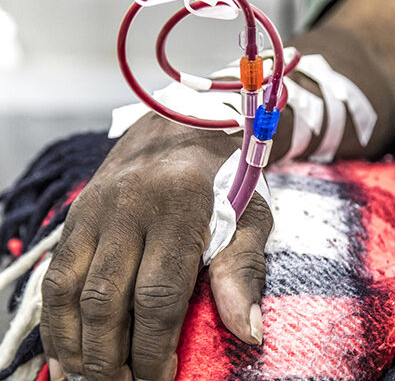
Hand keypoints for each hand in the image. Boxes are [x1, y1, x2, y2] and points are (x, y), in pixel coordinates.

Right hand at [40, 113, 272, 379]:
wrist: (186, 126)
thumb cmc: (228, 178)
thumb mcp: (250, 218)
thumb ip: (245, 271)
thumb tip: (249, 333)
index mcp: (178, 209)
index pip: (158, 295)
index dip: (154, 348)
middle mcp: (128, 208)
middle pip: (106, 300)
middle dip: (112, 357)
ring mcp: (96, 210)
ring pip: (69, 291)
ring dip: (76, 345)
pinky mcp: (78, 213)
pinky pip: (55, 273)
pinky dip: (55, 318)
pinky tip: (64, 351)